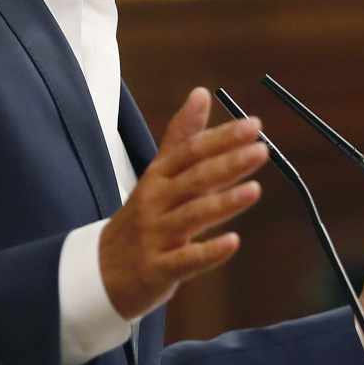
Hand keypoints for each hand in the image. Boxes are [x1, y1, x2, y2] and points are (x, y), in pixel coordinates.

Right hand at [100, 87, 265, 319]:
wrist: (101, 271)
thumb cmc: (141, 218)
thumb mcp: (157, 174)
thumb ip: (181, 137)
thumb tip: (201, 93)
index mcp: (158, 177)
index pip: (190, 151)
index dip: (222, 138)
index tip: (254, 126)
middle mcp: (156, 202)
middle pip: (193, 179)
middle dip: (227, 163)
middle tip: (261, 151)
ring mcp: (156, 236)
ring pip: (191, 216)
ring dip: (223, 203)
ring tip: (254, 190)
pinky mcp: (158, 269)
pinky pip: (185, 260)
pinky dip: (209, 252)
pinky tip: (233, 242)